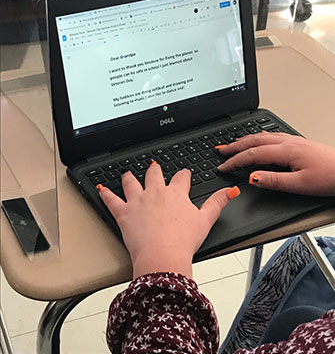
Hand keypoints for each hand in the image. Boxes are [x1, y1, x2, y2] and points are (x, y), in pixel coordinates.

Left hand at [98, 163, 239, 278]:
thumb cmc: (184, 240)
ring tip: (127, 174)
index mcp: (176, 193)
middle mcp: (156, 192)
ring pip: (131, 183)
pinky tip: (101, 188)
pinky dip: (105, 194)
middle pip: (154, 175)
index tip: (184, 174)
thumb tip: (231, 191)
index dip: (183, 175)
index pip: (181, 178)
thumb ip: (218, 202)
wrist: (163, 254)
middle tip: (154, 167)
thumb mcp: (206, 220)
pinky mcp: (124, 213)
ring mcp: (138, 201)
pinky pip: (111, 200)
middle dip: (155, 170)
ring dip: (129, 178)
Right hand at [217, 133, 334, 195]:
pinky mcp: (298, 143)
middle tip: (220, 150)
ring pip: (262, 136)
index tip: (222, 167)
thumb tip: (252, 178)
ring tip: (232, 144)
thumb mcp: (300, 184)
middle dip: (234, 146)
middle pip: (254, 141)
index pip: (252, 154)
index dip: (234, 161)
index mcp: (286, 151)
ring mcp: (293, 141)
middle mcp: (288, 142)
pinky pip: (272, 136)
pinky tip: (258, 138)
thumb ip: (274, 180)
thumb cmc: (329, 177)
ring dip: (244, 140)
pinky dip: (259, 137)